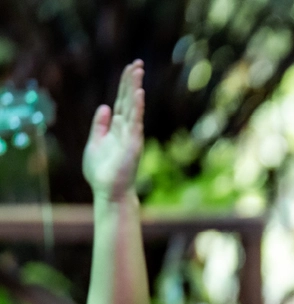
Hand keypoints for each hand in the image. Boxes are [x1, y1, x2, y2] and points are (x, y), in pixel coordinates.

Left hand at [83, 60, 145, 200]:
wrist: (108, 191)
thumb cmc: (102, 171)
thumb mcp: (95, 143)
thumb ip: (99, 125)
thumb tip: (105, 107)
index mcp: (117, 127)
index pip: (122, 101)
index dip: (125, 85)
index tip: (130, 68)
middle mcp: (126, 128)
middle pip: (129, 99)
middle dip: (132, 81)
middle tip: (137, 62)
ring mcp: (131, 135)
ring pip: (133, 106)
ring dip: (135, 88)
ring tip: (138, 71)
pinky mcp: (133, 143)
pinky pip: (135, 122)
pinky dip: (137, 107)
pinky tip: (138, 94)